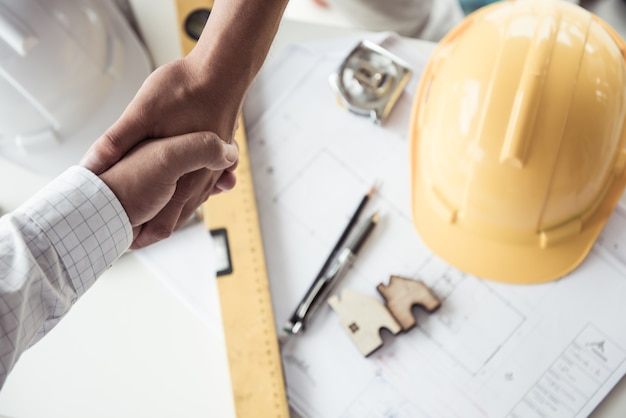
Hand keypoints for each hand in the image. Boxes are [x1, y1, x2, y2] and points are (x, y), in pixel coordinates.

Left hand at [80, 58, 240, 239]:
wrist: (225, 68)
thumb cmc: (185, 88)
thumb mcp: (143, 113)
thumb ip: (118, 141)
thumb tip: (91, 165)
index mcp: (184, 174)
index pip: (166, 221)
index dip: (145, 235)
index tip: (127, 243)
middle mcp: (202, 174)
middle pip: (181, 214)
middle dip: (159, 227)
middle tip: (136, 239)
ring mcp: (214, 163)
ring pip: (197, 199)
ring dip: (179, 212)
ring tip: (157, 224)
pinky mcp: (221, 150)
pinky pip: (210, 181)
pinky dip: (198, 192)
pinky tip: (194, 191)